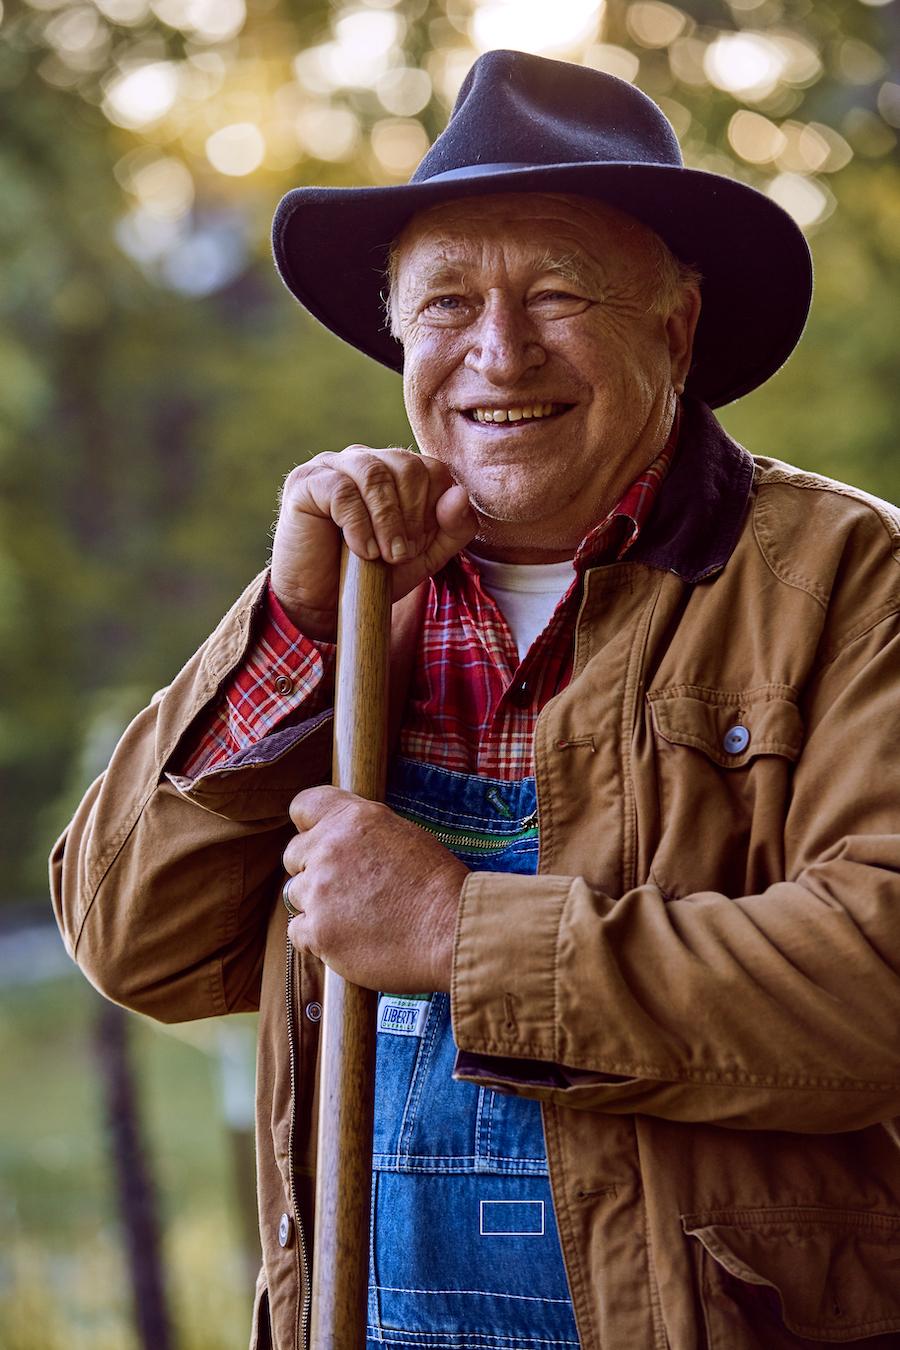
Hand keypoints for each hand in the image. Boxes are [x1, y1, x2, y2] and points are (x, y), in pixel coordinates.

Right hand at [271, 447, 476, 640]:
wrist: (324, 602)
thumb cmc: (375, 574)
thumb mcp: (426, 556)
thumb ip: (453, 528)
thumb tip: (460, 494)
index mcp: (397, 471)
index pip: (433, 469)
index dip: (433, 510)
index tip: (417, 548)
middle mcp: (367, 460)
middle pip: (408, 466)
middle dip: (412, 517)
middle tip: (400, 554)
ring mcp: (333, 466)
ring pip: (376, 474)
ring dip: (387, 522)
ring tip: (384, 556)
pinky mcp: (306, 481)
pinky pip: (342, 491)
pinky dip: (358, 525)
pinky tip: (361, 551)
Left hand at [282, 786, 467, 992]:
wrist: (451, 929)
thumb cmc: (436, 884)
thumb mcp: (402, 835)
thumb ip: (361, 833)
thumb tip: (337, 839)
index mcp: (352, 818)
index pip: (304, 805)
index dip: (307, 825)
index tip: (317, 839)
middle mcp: (329, 848)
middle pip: (294, 855)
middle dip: (313, 869)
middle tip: (346, 888)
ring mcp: (319, 891)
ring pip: (297, 894)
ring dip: (318, 905)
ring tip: (357, 916)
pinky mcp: (318, 931)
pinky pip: (298, 931)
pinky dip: (318, 937)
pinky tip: (350, 937)